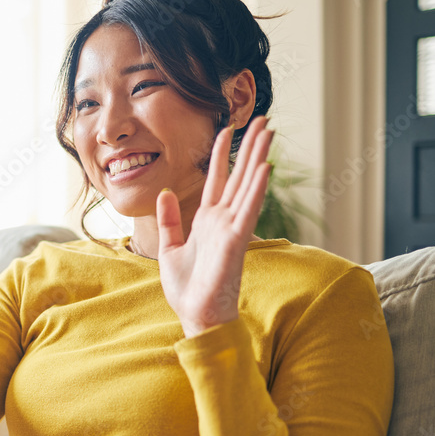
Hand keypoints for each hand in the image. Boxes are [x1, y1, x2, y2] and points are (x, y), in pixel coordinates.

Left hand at [156, 116, 273, 337]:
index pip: (217, 180)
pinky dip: (256, 189)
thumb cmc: (187, 289)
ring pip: (248, 186)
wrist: (196, 316)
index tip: (227, 129)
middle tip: (264, 119)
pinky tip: (265, 167)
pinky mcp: (236, 241)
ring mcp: (232, 229)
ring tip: (269, 132)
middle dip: (251, 147)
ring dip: (259, 158)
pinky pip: (248, 210)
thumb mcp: (169, 248)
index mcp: (207, 221)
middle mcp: (223, 221)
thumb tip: (164, 194)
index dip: (222, 154)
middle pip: (240, 176)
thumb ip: (169, 221)